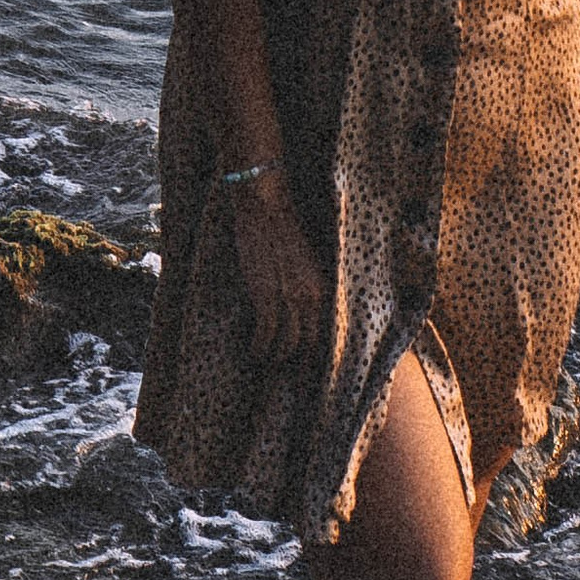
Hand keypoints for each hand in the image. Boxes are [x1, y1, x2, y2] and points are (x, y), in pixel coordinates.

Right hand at [231, 172, 326, 363]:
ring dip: (276, 358)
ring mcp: (289, 297)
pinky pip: (266, 335)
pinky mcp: (266, 296)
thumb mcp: (306, 261)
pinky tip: (253, 351)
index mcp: (323, 287)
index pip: (326, 333)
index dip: (317, 355)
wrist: (266, 203)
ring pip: (287, 344)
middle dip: (298, 364)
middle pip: (309, 344)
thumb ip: (307, 286)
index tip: (309, 370)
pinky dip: (259, 348)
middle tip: (286, 375)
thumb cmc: (283, 227)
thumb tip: (303, 311)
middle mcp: (312, 296)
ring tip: (266, 361)